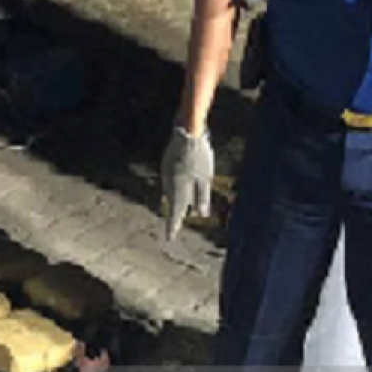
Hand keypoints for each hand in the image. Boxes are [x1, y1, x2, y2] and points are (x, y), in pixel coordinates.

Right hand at [161, 126, 213, 240]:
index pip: (176, 212)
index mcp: (179, 189)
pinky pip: (170, 182)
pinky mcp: (166, 165)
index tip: (170, 237)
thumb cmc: (199, 157)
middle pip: (172, 203)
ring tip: (183, 211)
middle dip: (175, 215)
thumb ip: (202, 197)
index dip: (173, 226)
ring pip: (171, 192)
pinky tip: (182, 189)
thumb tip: (201, 214)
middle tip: (174, 228)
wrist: (187, 133)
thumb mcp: (205, 179)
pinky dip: (175, 189)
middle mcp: (169, 183)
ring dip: (177, 201)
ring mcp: (166, 173)